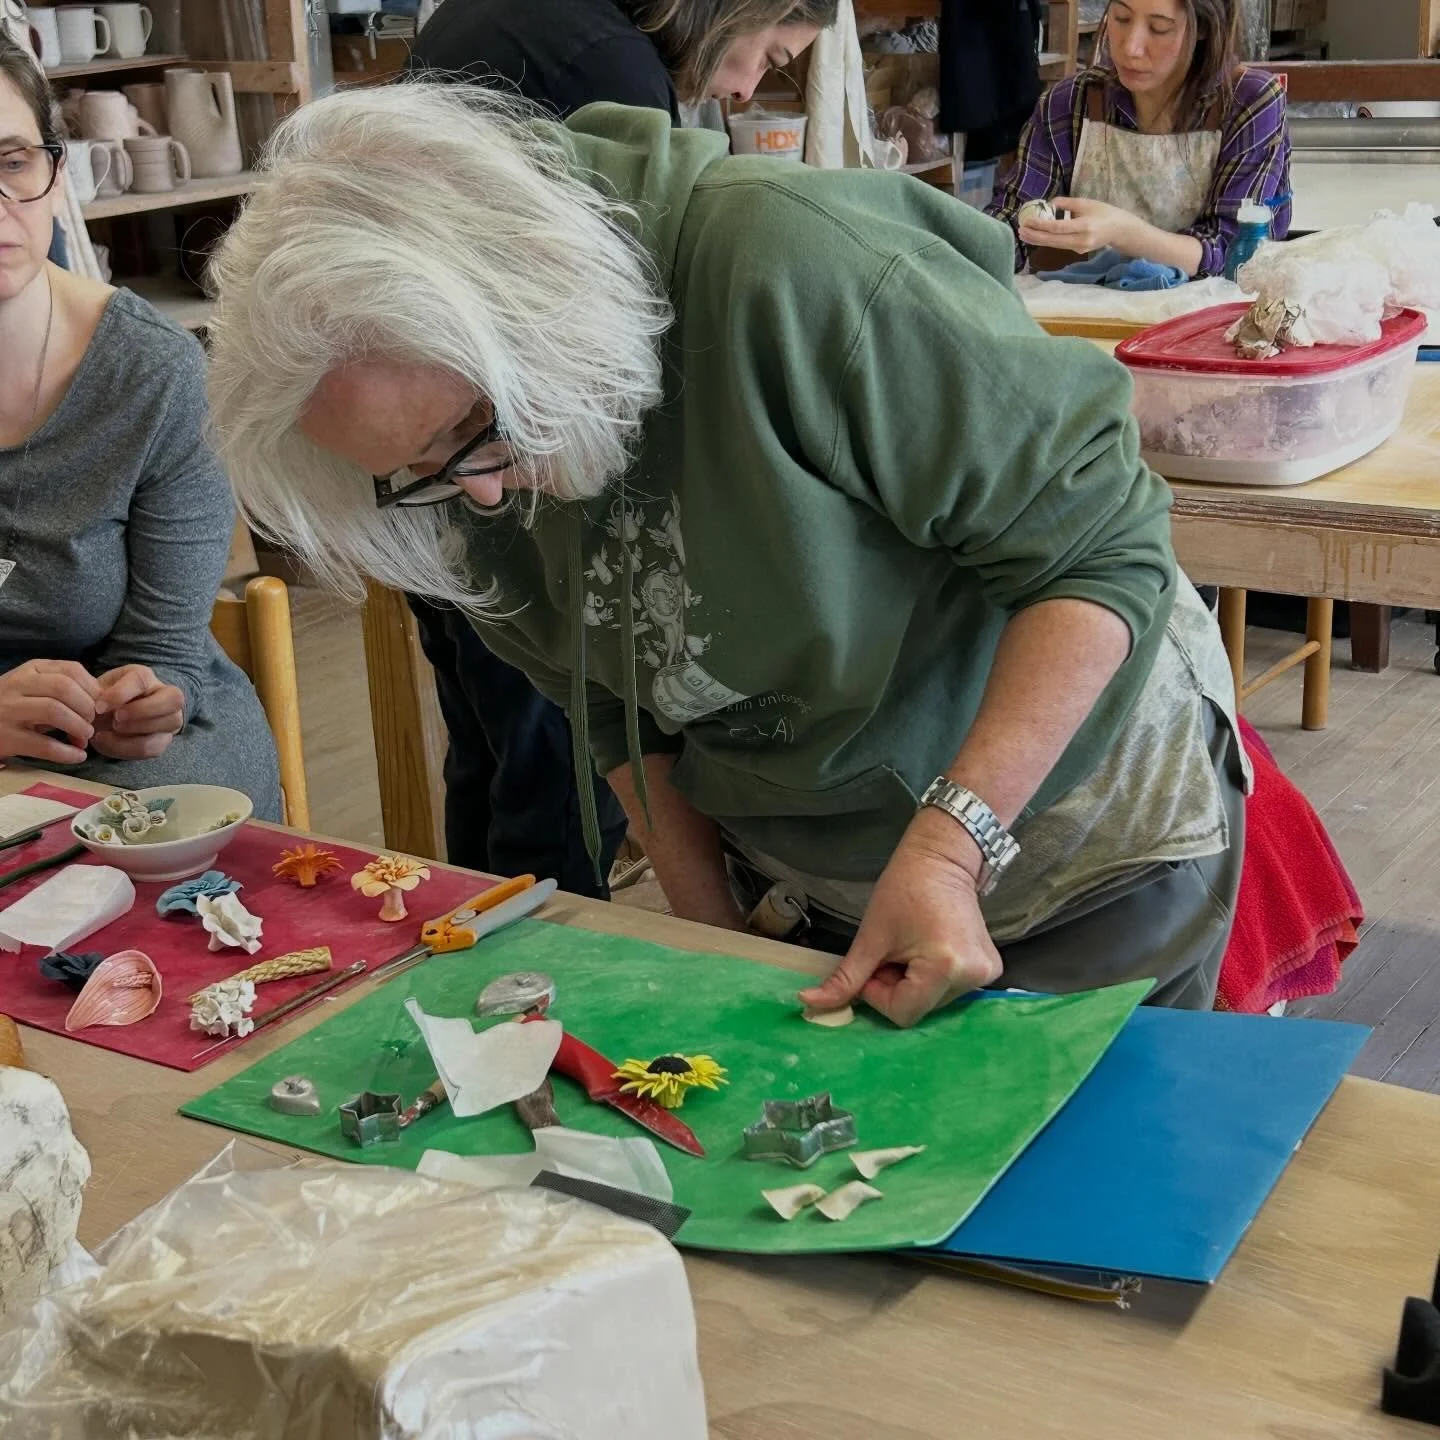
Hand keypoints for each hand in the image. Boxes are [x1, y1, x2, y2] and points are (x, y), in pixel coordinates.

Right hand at [0, 659, 102, 764]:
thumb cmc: (14, 706)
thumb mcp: (36, 689)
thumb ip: (66, 692)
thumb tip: (102, 708)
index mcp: (31, 670)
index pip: (72, 669)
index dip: (94, 689)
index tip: (102, 706)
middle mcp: (17, 685)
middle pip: (64, 688)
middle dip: (87, 708)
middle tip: (93, 724)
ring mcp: (8, 710)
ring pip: (54, 711)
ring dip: (78, 727)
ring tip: (85, 738)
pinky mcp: (5, 737)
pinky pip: (44, 745)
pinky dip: (67, 753)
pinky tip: (77, 756)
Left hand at [91, 665, 184, 759]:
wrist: (109, 717)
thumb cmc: (103, 700)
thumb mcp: (97, 690)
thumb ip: (95, 695)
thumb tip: (93, 706)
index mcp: (145, 677)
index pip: (142, 680)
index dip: (120, 694)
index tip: (99, 707)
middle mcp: (167, 695)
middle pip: (172, 700)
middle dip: (142, 711)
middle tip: (115, 720)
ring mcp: (171, 718)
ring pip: (167, 724)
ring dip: (136, 731)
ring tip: (107, 733)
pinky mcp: (164, 740)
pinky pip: (153, 747)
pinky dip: (127, 748)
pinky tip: (107, 742)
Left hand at [797, 809, 1002, 1027]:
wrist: (941, 860)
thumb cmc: (902, 891)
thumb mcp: (870, 937)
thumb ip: (844, 978)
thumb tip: (809, 1004)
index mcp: (944, 968)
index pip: (902, 1013)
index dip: (878, 994)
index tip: (876, 963)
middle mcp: (972, 977)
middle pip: (918, 1009)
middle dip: (896, 988)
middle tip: (892, 953)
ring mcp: (985, 974)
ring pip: (932, 1002)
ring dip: (912, 983)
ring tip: (910, 947)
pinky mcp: (990, 969)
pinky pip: (949, 990)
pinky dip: (931, 978)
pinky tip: (928, 948)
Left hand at [1018, 196, 1136, 256]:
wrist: (1118, 230)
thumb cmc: (1103, 212)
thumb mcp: (1086, 203)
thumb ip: (1067, 203)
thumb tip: (1049, 204)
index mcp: (1084, 225)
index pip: (1058, 227)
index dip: (1041, 225)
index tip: (1027, 221)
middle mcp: (1081, 239)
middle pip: (1053, 240)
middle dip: (1035, 236)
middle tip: (1020, 230)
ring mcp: (1079, 247)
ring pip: (1054, 245)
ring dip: (1038, 240)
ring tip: (1024, 234)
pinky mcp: (1078, 251)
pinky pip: (1060, 244)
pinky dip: (1048, 240)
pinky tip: (1037, 235)